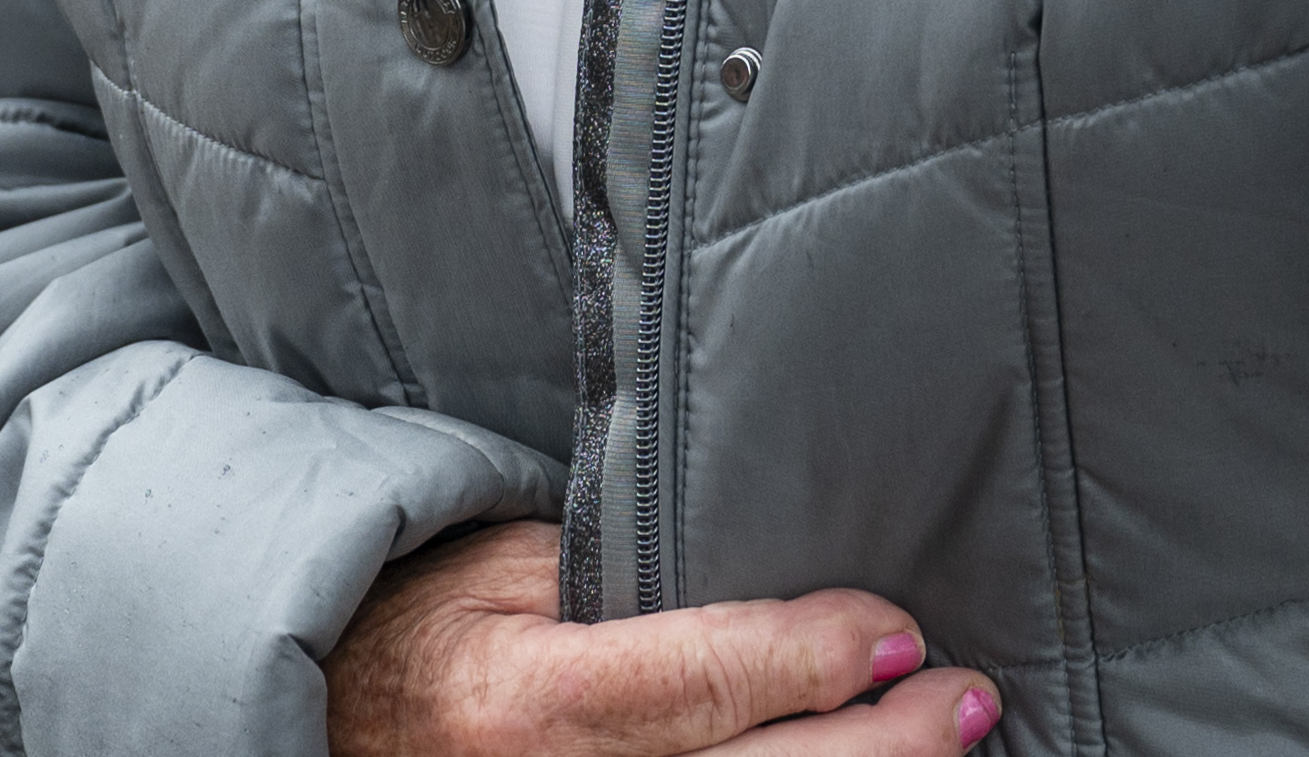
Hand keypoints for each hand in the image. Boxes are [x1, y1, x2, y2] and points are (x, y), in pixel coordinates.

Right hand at [326, 523, 999, 754]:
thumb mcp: (514, 571)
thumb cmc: (440, 621)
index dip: (808, 662)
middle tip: (968, 701)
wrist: (340, 713)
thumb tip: (796, 593)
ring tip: (952, 743)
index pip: (692, 685)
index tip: (895, 634)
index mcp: (521, 700)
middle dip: (882, 750)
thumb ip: (638, 587)